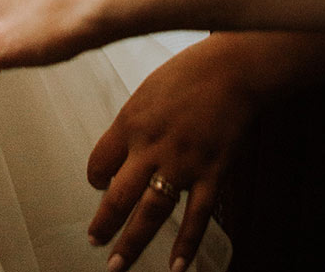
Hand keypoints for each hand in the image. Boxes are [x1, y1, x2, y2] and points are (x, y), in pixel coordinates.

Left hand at [86, 40, 256, 271]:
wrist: (230, 71)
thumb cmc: (186, 75)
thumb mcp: (146, 93)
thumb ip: (133, 125)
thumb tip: (122, 152)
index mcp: (129, 122)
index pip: (99, 161)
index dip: (95, 178)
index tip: (98, 186)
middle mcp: (151, 146)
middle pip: (119, 194)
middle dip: (104, 223)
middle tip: (94, 243)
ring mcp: (182, 163)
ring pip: (152, 212)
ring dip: (133, 241)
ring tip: (118, 265)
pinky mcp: (212, 173)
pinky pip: (196, 216)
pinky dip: (186, 244)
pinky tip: (176, 266)